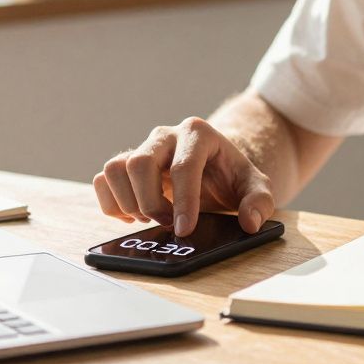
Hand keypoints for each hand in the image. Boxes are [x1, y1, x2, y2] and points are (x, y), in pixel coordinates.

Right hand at [93, 117, 274, 237]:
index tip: (184, 229)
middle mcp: (166, 136)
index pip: (183, 166)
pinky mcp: (126, 164)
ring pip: (115, 168)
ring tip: (150, 218)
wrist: (214, 168)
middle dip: (151, 201)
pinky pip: (104, 179)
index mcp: (198, 134)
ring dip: (128, 202)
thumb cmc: (232, 176)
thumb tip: (250, 222)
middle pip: (140, 163)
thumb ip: (259, 202)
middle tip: (168, 224)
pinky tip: (133, 217)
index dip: (182, 201)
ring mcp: (143, 148)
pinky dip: (112, 203)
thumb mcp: (255, 186)